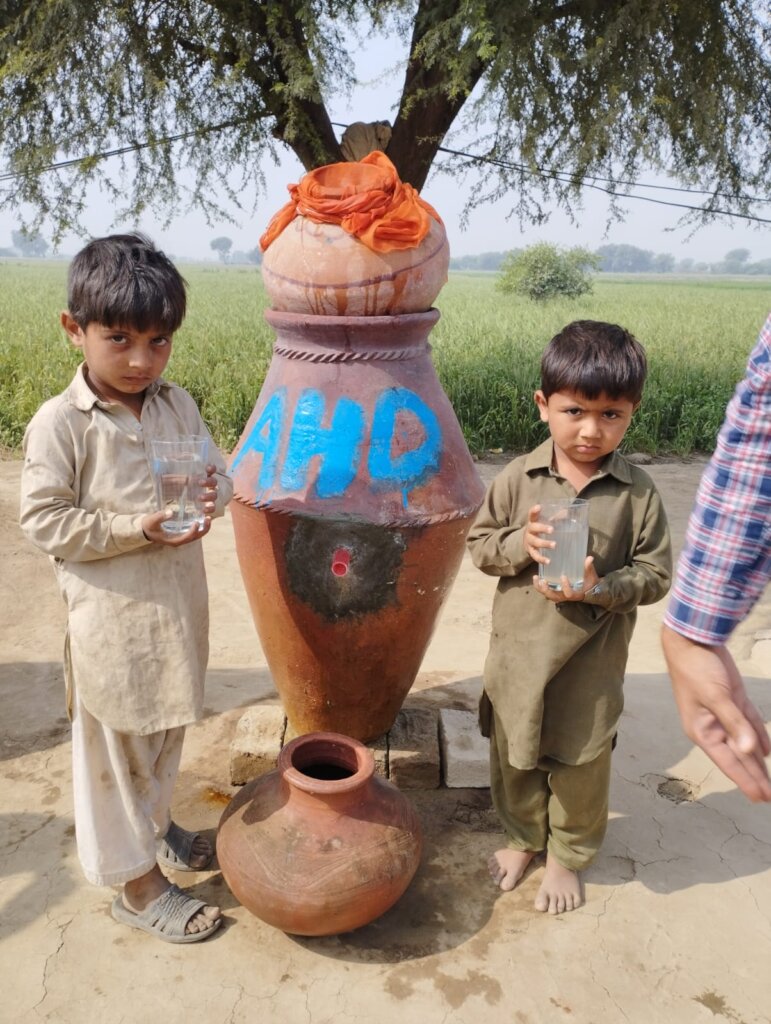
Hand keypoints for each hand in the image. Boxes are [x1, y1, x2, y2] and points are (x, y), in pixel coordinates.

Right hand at [142, 466, 219, 545]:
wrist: (146, 529)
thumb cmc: (149, 526)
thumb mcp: (152, 520)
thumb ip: (160, 516)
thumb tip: (170, 512)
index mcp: (173, 540)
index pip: (186, 538)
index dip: (193, 531)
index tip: (197, 523)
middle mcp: (180, 540)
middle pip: (195, 537)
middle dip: (204, 529)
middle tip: (209, 518)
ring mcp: (182, 536)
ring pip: (196, 534)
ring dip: (204, 527)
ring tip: (209, 517)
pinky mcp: (182, 532)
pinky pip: (194, 530)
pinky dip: (200, 525)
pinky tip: (202, 515)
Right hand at [524, 504, 555, 565]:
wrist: (526, 542)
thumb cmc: (539, 530)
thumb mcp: (544, 522)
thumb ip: (556, 517)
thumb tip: (568, 512)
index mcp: (533, 522)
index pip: (532, 514)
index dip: (534, 511)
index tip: (539, 507)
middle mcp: (529, 531)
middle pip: (534, 528)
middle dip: (542, 528)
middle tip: (552, 530)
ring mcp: (529, 542)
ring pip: (535, 542)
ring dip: (544, 543)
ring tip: (554, 545)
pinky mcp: (531, 551)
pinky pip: (535, 556)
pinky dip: (541, 559)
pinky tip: (548, 561)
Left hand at [532, 555, 599, 602]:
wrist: (589, 589)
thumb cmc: (590, 582)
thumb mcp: (591, 575)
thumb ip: (589, 568)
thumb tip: (589, 558)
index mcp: (575, 594)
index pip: (569, 594)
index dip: (565, 587)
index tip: (563, 576)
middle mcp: (566, 597)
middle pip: (554, 597)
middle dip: (547, 590)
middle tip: (543, 581)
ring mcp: (560, 595)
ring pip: (548, 595)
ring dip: (540, 588)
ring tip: (536, 578)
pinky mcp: (556, 592)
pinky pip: (546, 592)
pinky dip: (539, 587)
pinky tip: (536, 578)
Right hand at [661, 624, 770, 801]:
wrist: (692, 640)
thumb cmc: (697, 669)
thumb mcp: (716, 696)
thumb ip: (735, 723)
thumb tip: (751, 751)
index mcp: (702, 730)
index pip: (729, 762)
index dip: (746, 780)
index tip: (761, 798)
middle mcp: (712, 726)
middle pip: (738, 756)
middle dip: (754, 776)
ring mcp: (722, 713)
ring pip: (744, 743)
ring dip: (757, 761)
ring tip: (770, 781)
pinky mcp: (731, 700)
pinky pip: (748, 724)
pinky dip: (758, 737)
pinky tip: (766, 751)